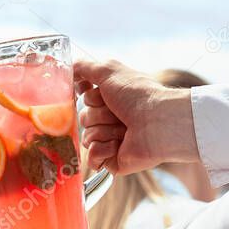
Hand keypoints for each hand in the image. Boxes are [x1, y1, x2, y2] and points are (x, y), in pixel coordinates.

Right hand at [74, 59, 198, 173]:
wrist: (158, 122)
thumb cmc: (138, 95)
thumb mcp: (108, 71)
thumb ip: (85, 67)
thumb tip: (69, 69)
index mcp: (112, 100)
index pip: (84, 101)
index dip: (91, 98)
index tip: (103, 95)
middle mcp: (112, 120)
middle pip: (83, 119)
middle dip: (98, 116)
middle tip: (118, 114)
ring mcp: (112, 141)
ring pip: (87, 138)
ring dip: (104, 131)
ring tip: (124, 130)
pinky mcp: (112, 161)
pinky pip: (91, 158)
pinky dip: (102, 150)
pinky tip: (118, 146)